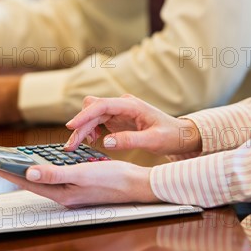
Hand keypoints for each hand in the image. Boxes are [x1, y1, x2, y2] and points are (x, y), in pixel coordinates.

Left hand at [0, 160, 158, 207]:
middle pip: (32, 181)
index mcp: (63, 194)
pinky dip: (46, 168)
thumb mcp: (83, 174)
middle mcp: (65, 194)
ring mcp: (73, 191)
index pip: (28, 182)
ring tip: (13, 160)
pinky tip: (44, 161)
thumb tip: (28, 172)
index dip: (8, 172)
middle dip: (13, 171)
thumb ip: (55, 175)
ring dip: (28, 169)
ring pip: (44, 178)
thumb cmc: (114, 179)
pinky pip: (56, 175)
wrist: (139, 185)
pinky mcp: (81, 185)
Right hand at [64, 94, 201, 156]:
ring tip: (79, 146)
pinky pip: (97, 121)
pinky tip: (92, 141)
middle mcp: (123, 105)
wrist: (180, 135)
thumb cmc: (170, 136)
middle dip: (80, 126)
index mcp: (131, 105)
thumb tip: (105, 142)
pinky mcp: (117, 119)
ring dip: (83, 129)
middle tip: (71, 146)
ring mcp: (119, 111)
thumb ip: (130, 141)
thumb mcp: (153, 141)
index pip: (101, 105)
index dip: (84, 115)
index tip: (71, 127)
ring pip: (92, 115)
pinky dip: (90, 130)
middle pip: (92, 109)